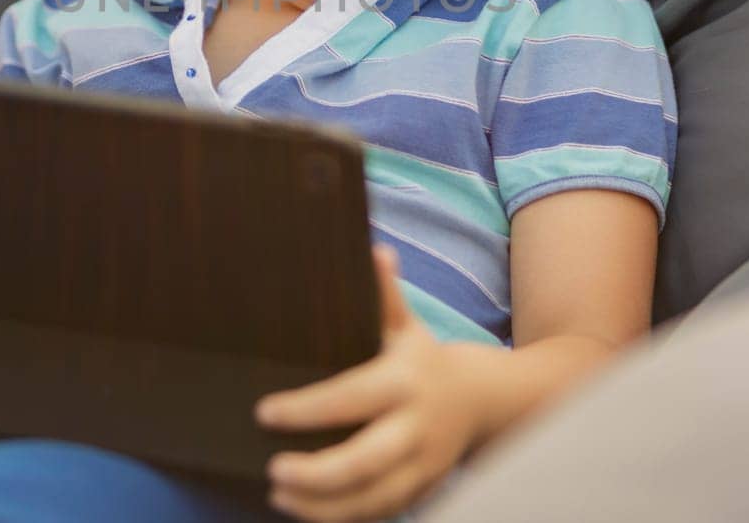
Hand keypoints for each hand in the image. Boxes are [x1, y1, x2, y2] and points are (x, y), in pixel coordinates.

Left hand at [255, 245, 480, 521]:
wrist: (483, 400)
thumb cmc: (424, 359)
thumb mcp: (407, 325)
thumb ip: (385, 295)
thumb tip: (376, 252)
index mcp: (404, 381)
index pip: (350, 397)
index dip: (307, 409)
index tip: (265, 412)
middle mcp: (414, 427)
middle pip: (365, 461)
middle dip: (317, 472)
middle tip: (272, 470)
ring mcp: (422, 465)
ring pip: (373, 498)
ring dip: (323, 505)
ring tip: (279, 496)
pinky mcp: (422, 490)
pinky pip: (382, 512)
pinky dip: (344, 517)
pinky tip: (305, 509)